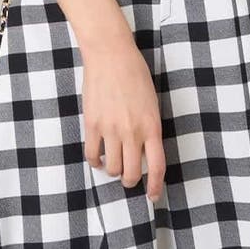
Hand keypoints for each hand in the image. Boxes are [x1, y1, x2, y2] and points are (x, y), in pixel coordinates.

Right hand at [81, 38, 165, 201]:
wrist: (110, 54)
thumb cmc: (135, 72)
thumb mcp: (151, 101)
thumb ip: (149, 126)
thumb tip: (145, 149)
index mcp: (151, 124)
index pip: (157, 166)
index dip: (156, 186)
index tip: (153, 195)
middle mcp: (132, 131)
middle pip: (132, 173)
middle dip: (131, 181)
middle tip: (129, 177)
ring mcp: (110, 129)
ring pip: (112, 168)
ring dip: (113, 170)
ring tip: (113, 162)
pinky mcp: (92, 124)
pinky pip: (92, 155)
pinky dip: (96, 161)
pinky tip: (99, 157)